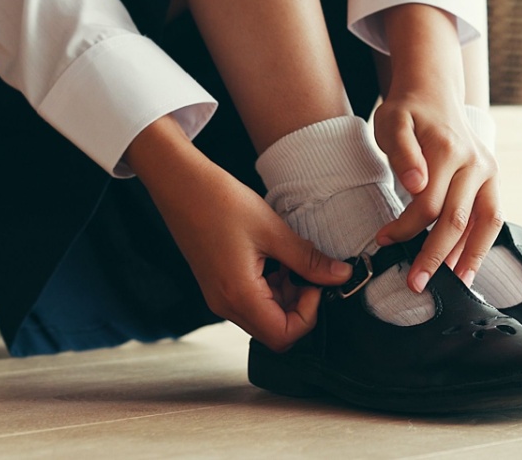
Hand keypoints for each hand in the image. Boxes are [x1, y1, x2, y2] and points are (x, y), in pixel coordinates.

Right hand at [125, 117, 352, 350]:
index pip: (284, 336)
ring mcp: (219, 298)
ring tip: (290, 262)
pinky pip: (251, 304)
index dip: (308, 315)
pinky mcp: (217, 287)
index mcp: (239, 295)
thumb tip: (341, 276)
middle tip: (307, 273)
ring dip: (285, 298)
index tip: (316, 284)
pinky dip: (270, 290)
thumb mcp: (273, 230)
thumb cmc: (219, 202)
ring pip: (264, 318)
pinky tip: (274, 261)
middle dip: (299, 308)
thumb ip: (309, 260)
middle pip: (274, 333)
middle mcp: (225, 305)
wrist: (180, 184)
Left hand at [373, 3, 505, 292]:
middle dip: (435, 256)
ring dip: (470, 256)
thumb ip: (402, 153)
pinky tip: (466, 265)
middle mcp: (475, 163)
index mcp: (449, 150)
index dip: (405, 228)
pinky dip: (481, 243)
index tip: (384, 241)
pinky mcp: (492, 179)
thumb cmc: (408, 111)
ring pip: (486, 222)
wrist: (434, 91)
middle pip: (457, 219)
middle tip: (416, 284)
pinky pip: (491, 217)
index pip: (428, 205)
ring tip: (455, 284)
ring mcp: (488, 171)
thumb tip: (416, 186)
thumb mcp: (392, 122)